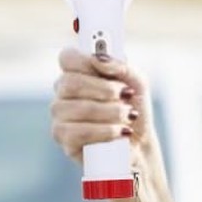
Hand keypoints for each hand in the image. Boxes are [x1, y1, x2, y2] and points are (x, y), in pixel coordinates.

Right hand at [49, 47, 159, 173]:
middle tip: (126, 96)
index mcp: (78, 74)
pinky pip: (77, 133)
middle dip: (105, 90)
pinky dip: (105, 132)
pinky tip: (120, 133)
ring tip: (128, 117)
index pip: (67, 58)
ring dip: (111, 113)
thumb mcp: (138, 83)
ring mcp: (60, 116)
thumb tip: (99, 58)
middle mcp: (63, 93)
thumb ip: (121, 66)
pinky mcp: (64, 140)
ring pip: (76, 108)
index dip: (86, 60)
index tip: (109, 69)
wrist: (140, 144)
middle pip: (70, 83)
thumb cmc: (134, 110)